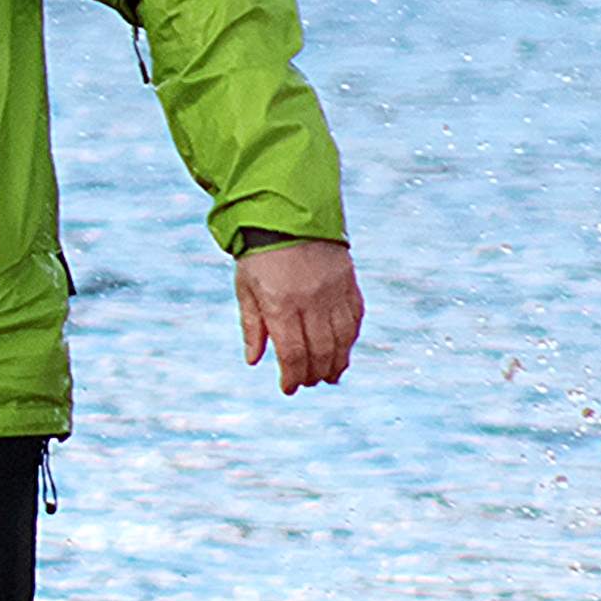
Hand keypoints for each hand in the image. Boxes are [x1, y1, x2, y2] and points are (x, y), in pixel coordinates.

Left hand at [235, 238, 360, 395]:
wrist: (288, 212)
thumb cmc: (260, 253)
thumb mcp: (246, 287)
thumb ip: (252, 325)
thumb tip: (254, 361)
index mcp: (280, 303)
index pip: (292, 352)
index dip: (292, 376)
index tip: (288, 388)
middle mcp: (310, 300)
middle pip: (320, 351)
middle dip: (314, 373)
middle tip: (308, 382)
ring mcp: (333, 291)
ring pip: (342, 339)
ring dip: (337, 363)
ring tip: (329, 375)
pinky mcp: (349, 282)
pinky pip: (354, 319)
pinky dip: (350, 339)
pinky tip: (343, 350)